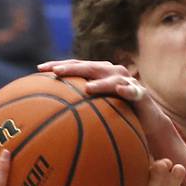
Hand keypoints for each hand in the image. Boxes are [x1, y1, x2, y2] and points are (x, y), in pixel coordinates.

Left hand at [37, 59, 175, 157]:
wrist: (145, 120)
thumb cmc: (114, 112)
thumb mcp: (91, 107)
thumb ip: (73, 103)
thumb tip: (43, 111)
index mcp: (98, 73)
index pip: (76, 65)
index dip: (58, 65)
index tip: (39, 68)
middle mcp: (112, 73)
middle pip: (89, 67)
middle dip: (72, 68)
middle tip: (56, 72)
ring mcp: (127, 82)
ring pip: (111, 78)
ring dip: (100, 82)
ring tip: (87, 88)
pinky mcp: (141, 94)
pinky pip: (134, 91)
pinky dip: (127, 90)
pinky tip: (120, 91)